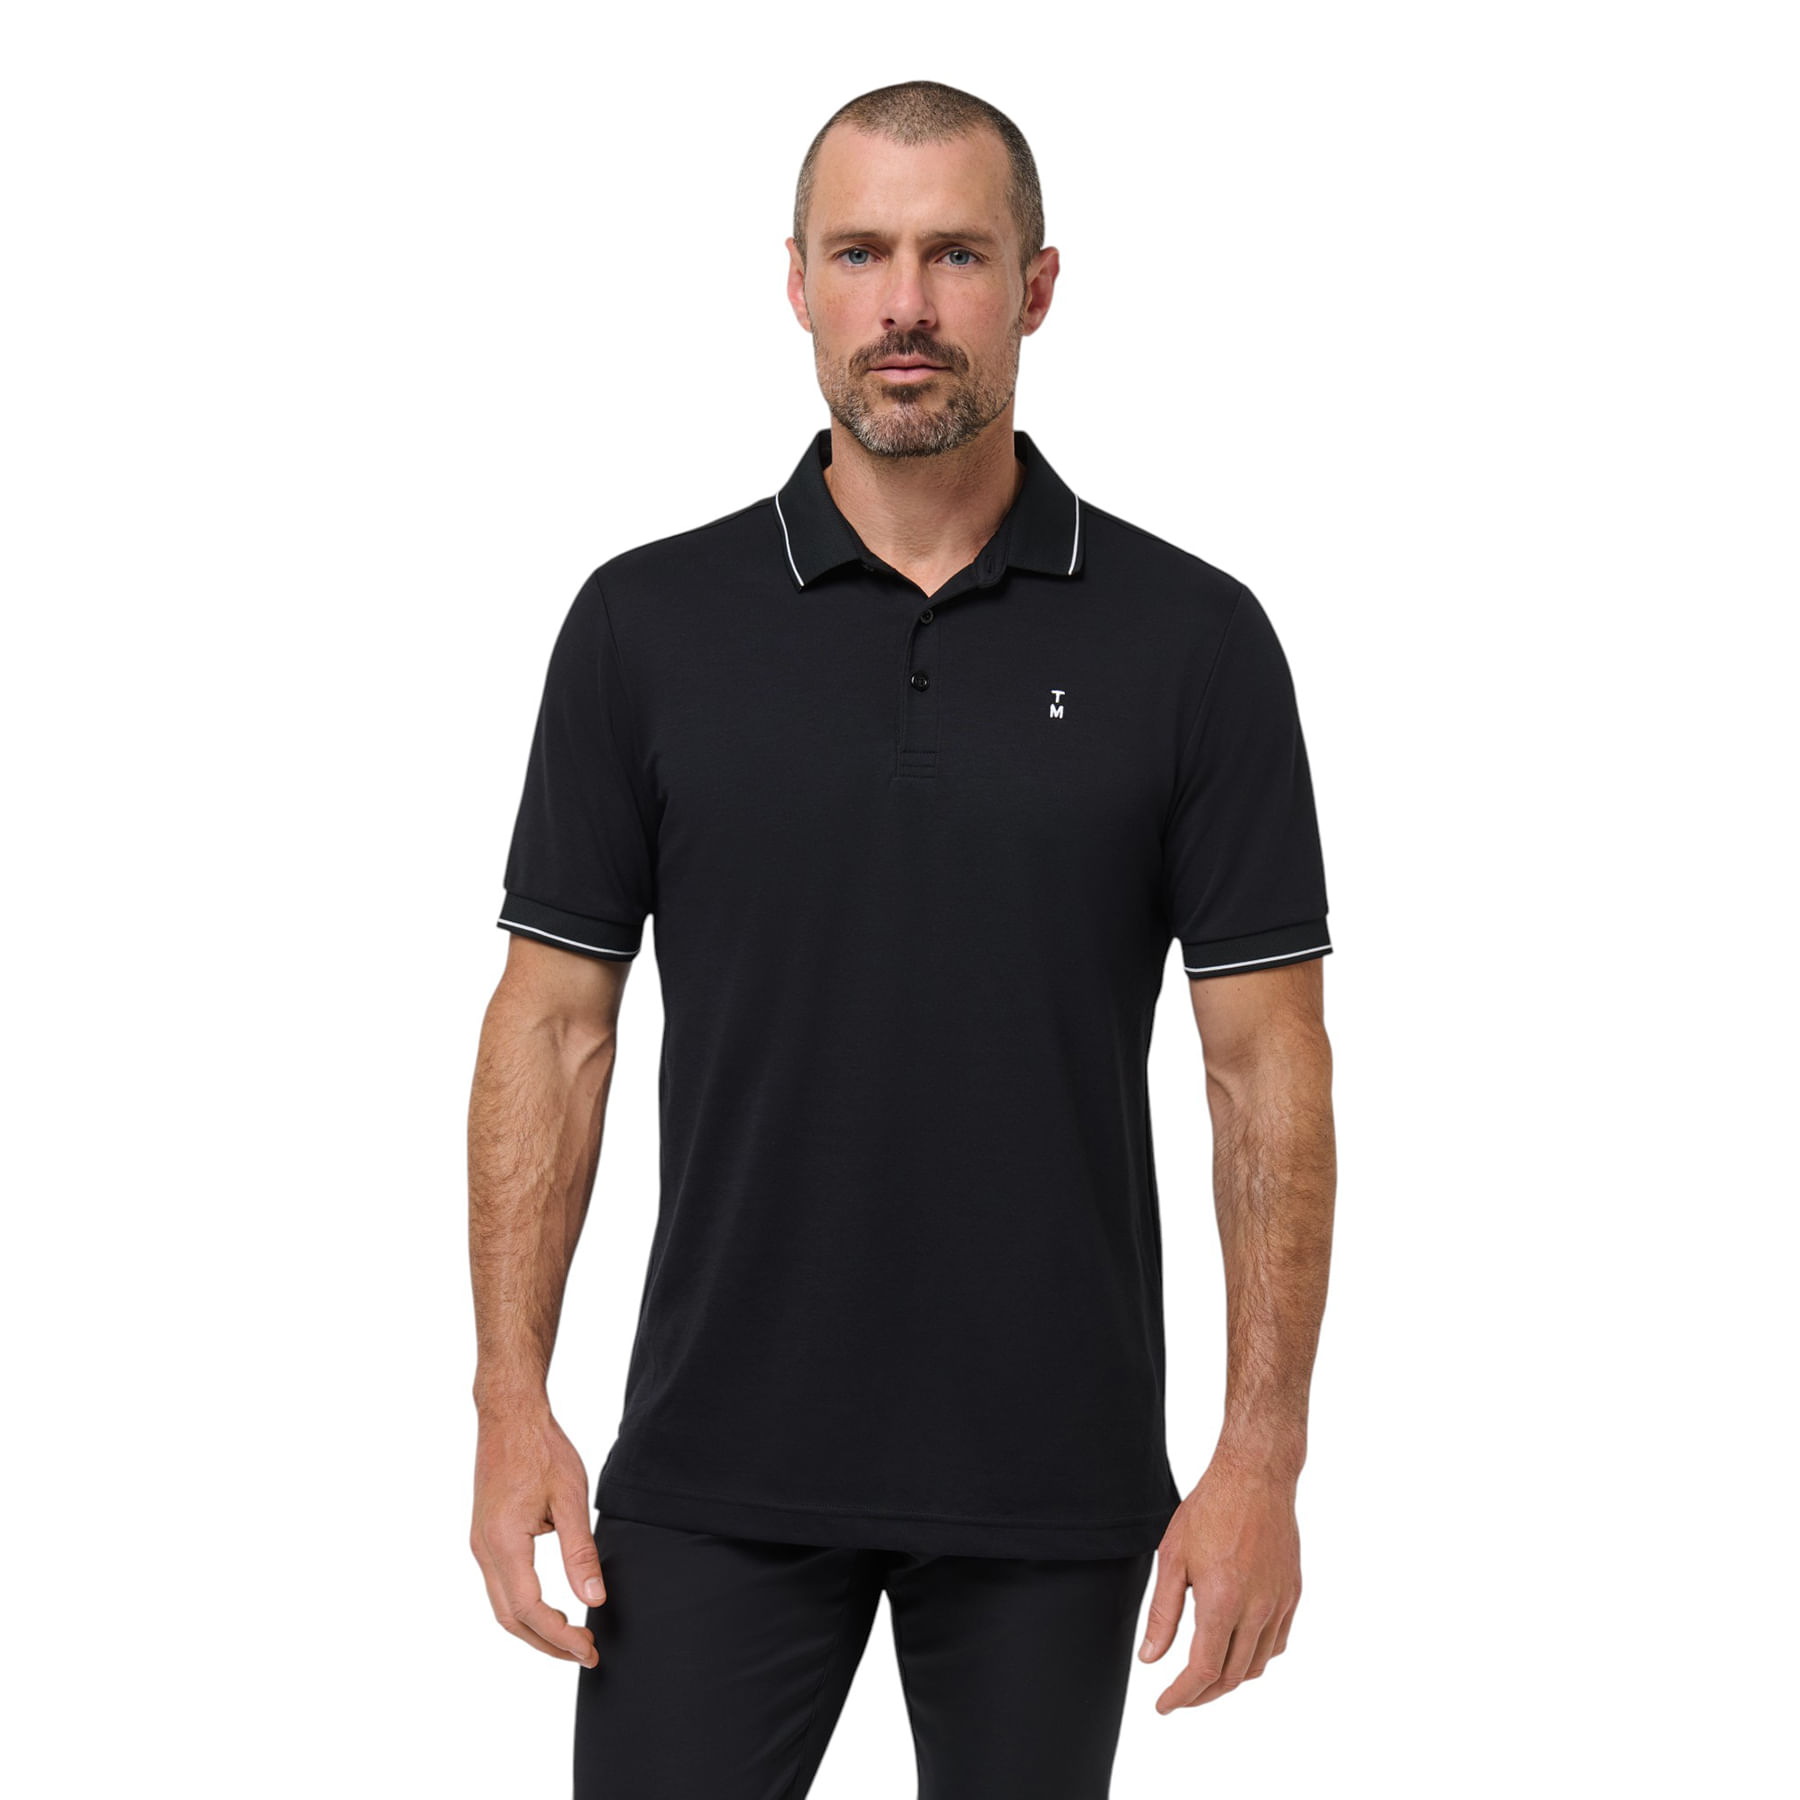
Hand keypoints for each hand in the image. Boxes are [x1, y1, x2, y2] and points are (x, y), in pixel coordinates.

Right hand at [470, 1401, 604, 1665]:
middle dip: (547, 1644)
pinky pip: (500, 1586)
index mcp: (504, 1543)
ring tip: (571, 1638)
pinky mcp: (485, 1536)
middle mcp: (484, 1550)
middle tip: (586, 1654)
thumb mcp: (571, 1498)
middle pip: (511, 1619)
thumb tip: (593, 1600)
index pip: (531, 1611)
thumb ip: (580, 1553)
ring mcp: (480, 1544)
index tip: (590, 1649)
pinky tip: (549, 1609)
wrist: (509, 1415)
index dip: (560, 1638)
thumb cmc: (541, 1449)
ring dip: (535, 1628)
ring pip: (502, 1606)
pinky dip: (524, 1608)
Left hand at [1138, 1454, 1300, 1711]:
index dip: (1182, 1695)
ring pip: (1257, 1664)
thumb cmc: (1209, 1509)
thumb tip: (1150, 1659)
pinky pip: (1277, 1642)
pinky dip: (1256, 1657)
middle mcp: (1257, 1609)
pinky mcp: (1293, 1593)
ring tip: (1205, 1678)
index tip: (1164, 1706)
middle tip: (1180, 1697)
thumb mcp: (1173, 1558)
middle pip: (1232, 1676)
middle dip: (1203, 1695)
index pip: (1203, 1671)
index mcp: (1222, 1602)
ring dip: (1230, 1680)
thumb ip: (1162, 1614)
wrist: (1255, 1476)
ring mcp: (1280, 1603)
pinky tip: (1238, 1650)